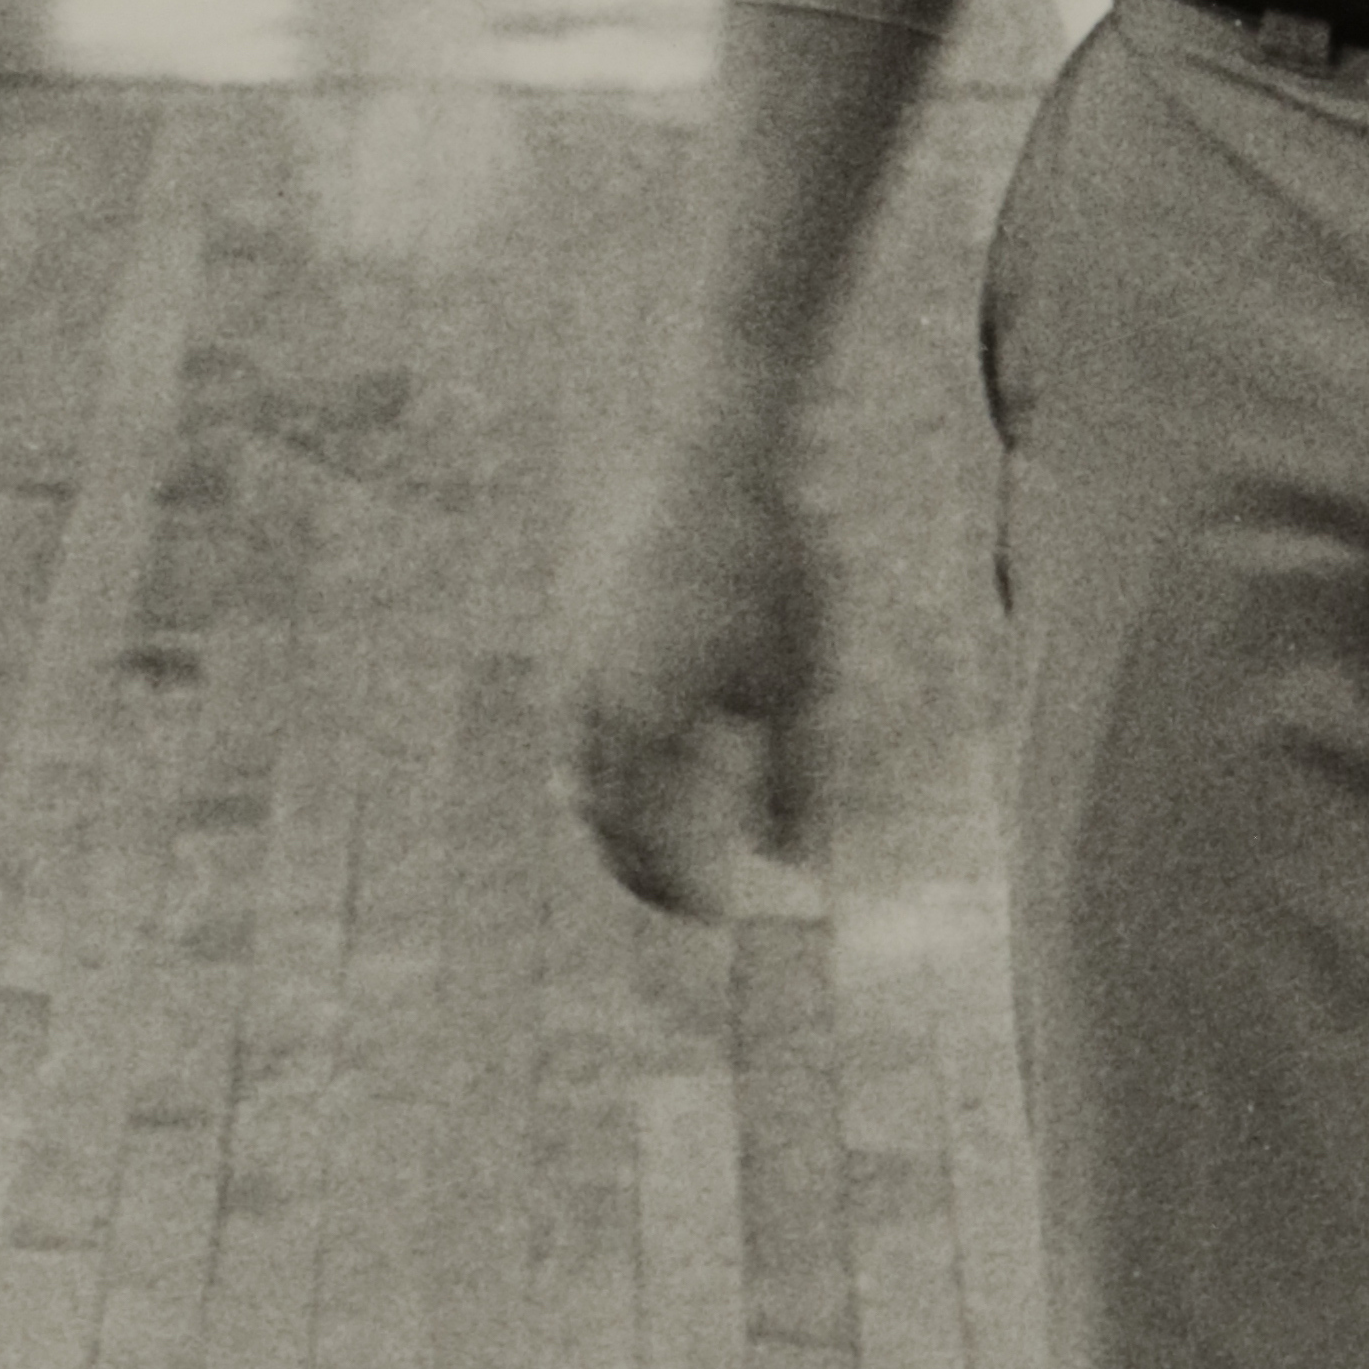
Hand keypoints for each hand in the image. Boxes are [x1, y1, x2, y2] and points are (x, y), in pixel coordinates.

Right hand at [568, 455, 824, 913]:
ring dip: (607, 817)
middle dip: (636, 865)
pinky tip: (630, 754)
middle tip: (677, 893)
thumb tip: (789, 862)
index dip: (676, 890)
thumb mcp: (799, 680)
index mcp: (649, 726)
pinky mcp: (573, 621)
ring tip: (644, 840)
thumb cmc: (772, 568)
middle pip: (600, 818)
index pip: (645, 844)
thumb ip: (793, 779)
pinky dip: (595, 760)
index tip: (713, 914)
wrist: (712, 455)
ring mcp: (573, 659)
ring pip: (574, 770)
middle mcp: (595, 702)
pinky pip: (570, 719)